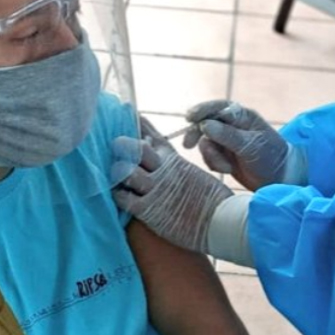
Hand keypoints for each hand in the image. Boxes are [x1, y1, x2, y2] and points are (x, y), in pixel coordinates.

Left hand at [112, 120, 231, 253]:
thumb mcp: (195, 175)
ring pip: (126, 170)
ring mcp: (154, 188)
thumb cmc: (212, 200)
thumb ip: (177, 166)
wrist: (220, 220)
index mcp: (174, 159)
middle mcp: (163, 169)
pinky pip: (123, 197)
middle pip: (135, 148)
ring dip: (118, 171)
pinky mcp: (148, 209)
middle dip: (123, 145)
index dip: (139, 126)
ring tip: (115, 173)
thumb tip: (165, 162)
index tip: (126, 114)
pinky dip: (117, 194)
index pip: (152, 136)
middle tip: (114, 145)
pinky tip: (117, 193)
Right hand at [183, 100, 290, 190]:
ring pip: (206, 142)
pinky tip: (228, 170)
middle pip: (206, 123)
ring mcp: (227, 140)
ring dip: (212, 156)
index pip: (218, 107)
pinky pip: (209, 156)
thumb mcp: (251, 146)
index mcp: (243, 116)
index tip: (190, 118)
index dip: (202, 110)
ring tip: (226, 168)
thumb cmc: (271, 158)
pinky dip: (215, 164)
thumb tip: (205, 125)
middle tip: (187, 145)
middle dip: (197, 133)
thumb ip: (228, 135)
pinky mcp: (224, 155)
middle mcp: (232, 125)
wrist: (280, 179)